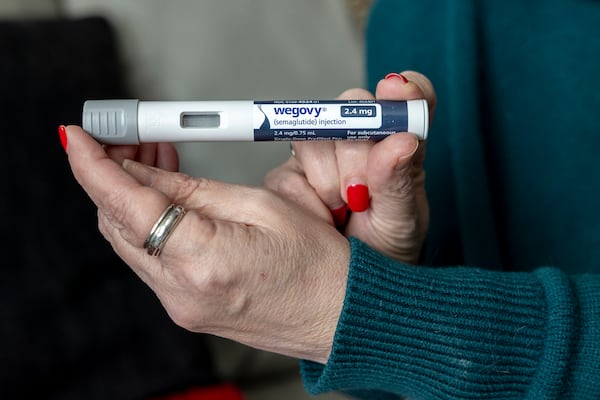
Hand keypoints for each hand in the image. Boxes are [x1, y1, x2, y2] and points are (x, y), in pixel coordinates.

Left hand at [63, 126, 349, 363]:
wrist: (338, 315)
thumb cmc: (318, 264)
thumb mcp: (261, 206)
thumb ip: (194, 190)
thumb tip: (145, 172)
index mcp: (203, 261)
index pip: (127, 206)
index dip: (94, 167)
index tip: (75, 138)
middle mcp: (181, 291)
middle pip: (118, 224)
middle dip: (113, 175)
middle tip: (129, 138)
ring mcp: (180, 305)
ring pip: (130, 241)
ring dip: (132, 198)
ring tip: (155, 159)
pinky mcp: (185, 308)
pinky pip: (150, 259)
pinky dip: (149, 224)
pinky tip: (167, 198)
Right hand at [265, 71, 435, 263]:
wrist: (346, 287)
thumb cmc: (385, 250)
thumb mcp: (402, 222)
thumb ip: (401, 181)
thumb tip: (402, 140)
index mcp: (398, 143)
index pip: (407, 98)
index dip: (403, 89)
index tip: (397, 90)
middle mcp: (359, 141)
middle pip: (350, 108)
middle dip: (356, 152)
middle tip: (362, 193)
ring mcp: (321, 156)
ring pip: (314, 137)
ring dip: (328, 180)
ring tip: (343, 211)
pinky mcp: (288, 176)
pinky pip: (288, 173)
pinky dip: (306, 200)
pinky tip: (321, 218)